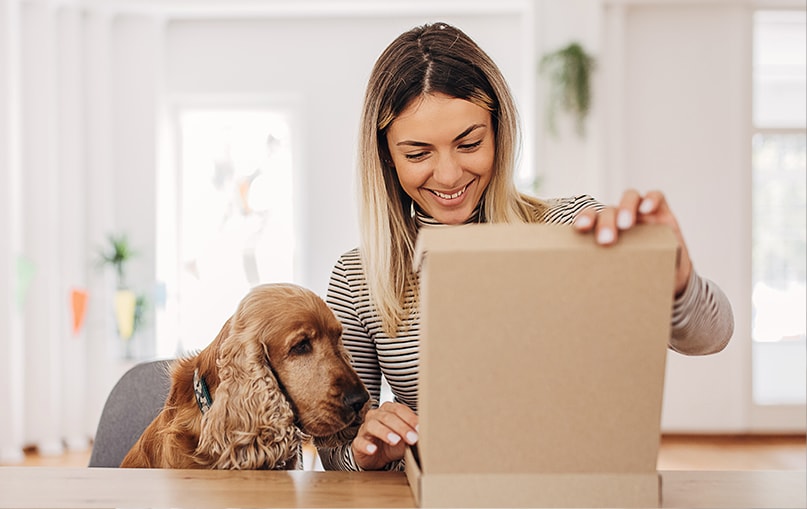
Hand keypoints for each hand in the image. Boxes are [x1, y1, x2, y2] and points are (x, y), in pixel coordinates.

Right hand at [351, 401, 417, 469]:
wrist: (377, 457)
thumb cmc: (393, 443)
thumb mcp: (406, 438)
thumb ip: (414, 433)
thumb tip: (427, 433)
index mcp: (389, 411)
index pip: (399, 410)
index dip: (410, 418)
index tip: (419, 429)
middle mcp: (376, 416)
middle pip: (387, 417)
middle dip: (401, 427)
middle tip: (412, 438)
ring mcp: (365, 429)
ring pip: (373, 425)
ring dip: (385, 432)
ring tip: (395, 441)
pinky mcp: (358, 443)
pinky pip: (359, 441)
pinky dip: (366, 445)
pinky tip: (373, 449)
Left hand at [573, 189, 692, 295]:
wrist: (670, 279)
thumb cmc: (638, 275)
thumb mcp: (621, 274)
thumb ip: (605, 273)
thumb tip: (585, 294)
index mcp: (604, 230)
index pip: (591, 217)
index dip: (584, 218)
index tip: (580, 229)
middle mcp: (620, 218)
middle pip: (609, 210)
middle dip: (606, 222)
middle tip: (606, 240)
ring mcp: (641, 213)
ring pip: (630, 197)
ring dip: (625, 208)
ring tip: (625, 225)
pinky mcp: (662, 212)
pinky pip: (656, 197)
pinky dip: (651, 200)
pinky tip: (646, 209)